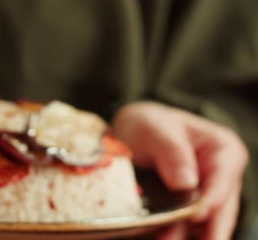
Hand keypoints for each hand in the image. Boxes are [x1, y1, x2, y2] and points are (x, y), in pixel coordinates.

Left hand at [112, 102, 248, 239]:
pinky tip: (160, 238)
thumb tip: (186, 183)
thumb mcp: (155, 129)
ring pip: (203, 226)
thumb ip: (172, 152)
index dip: (210, 201)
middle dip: (207, 232)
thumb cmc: (148, 125)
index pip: (222, 180)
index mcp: (223, 151)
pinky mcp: (186, 213)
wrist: (131, 133)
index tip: (195, 217)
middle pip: (220, 211)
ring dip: (185, 237)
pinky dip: (173, 236)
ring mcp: (205, 199)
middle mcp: (220, 179)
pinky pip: (183, 231)